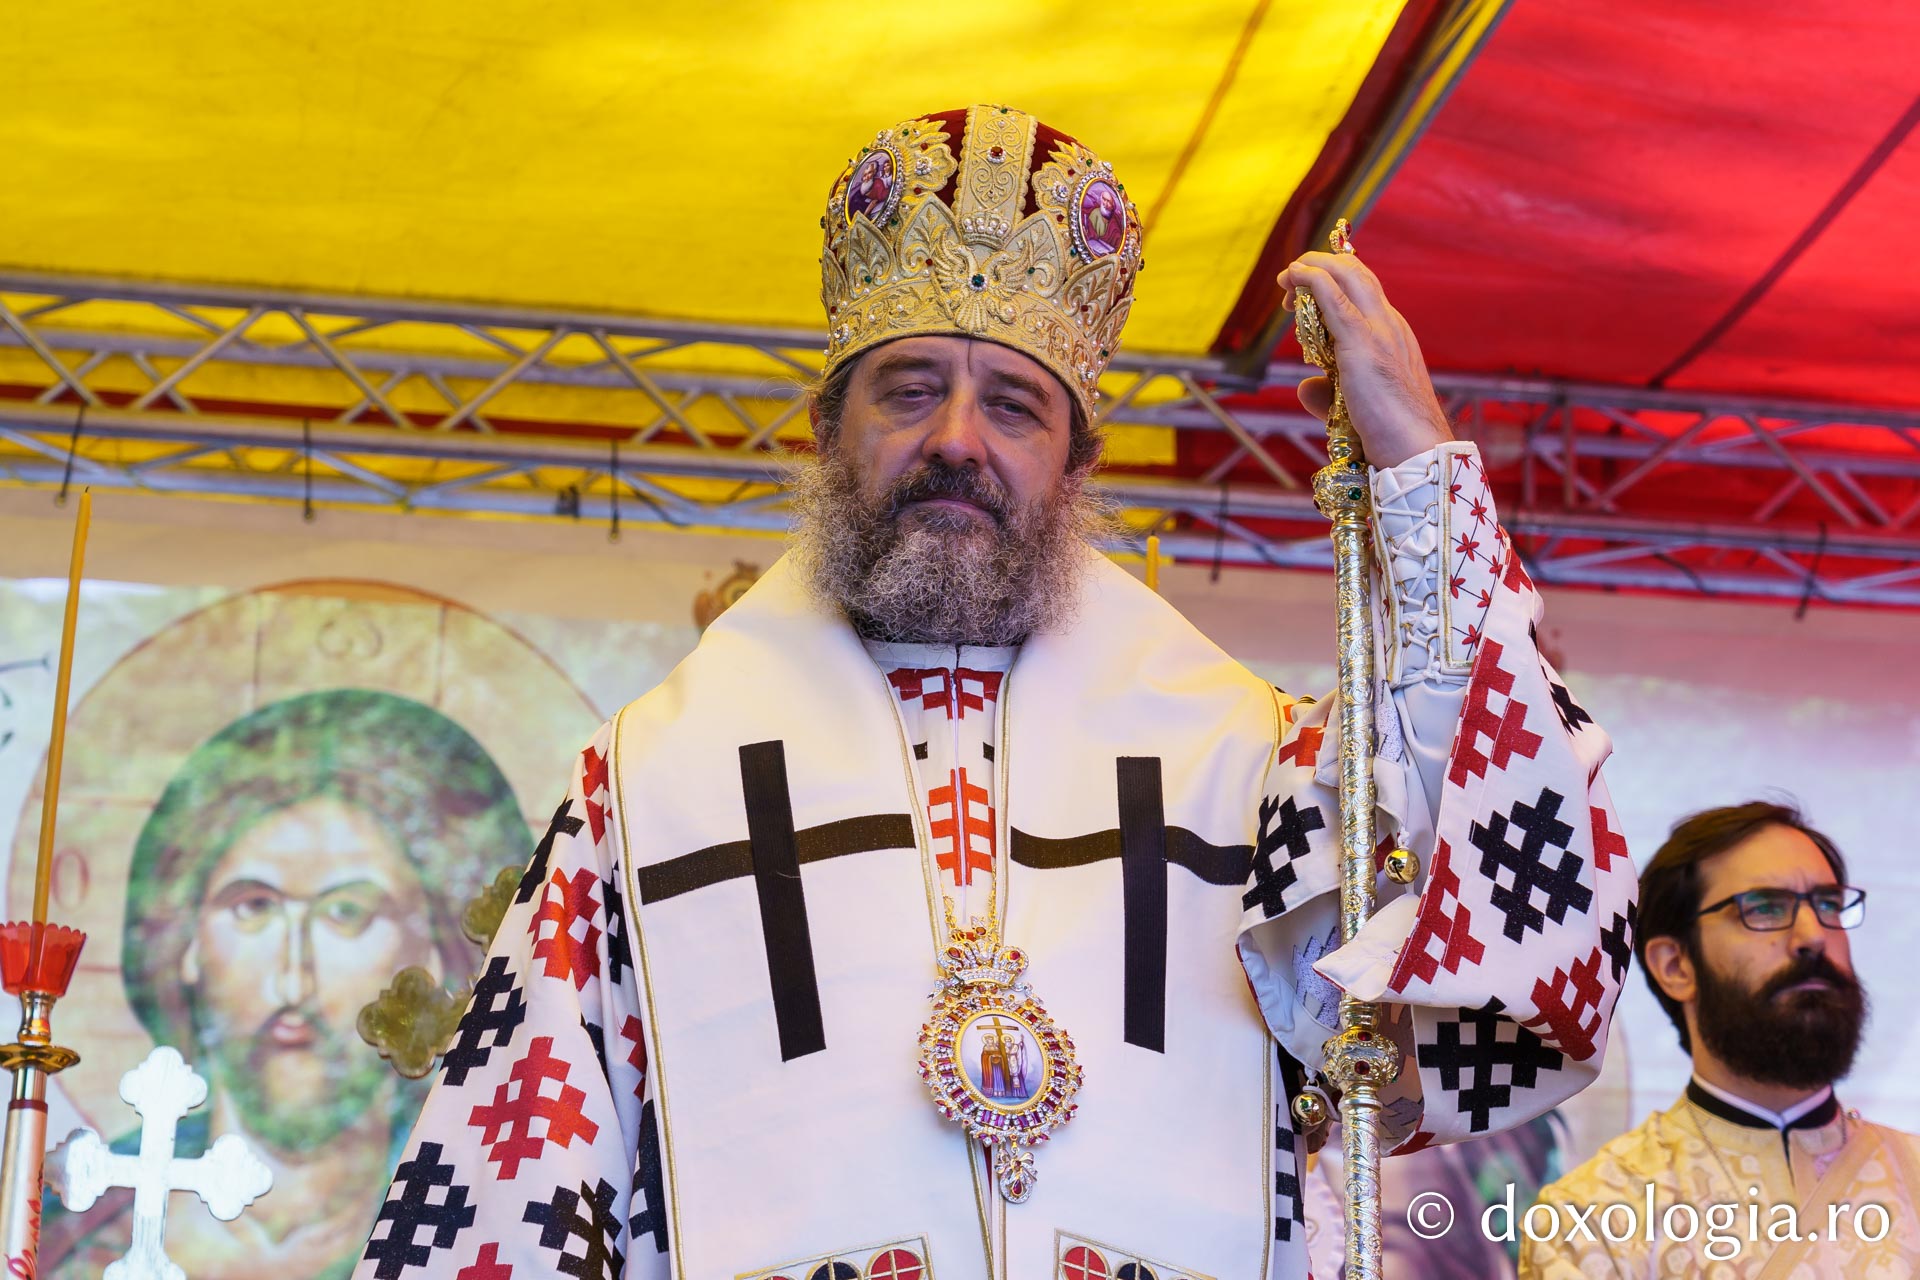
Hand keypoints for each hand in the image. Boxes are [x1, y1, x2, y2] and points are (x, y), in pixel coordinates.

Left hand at [1279, 251, 1452, 468]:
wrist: (1416, 450)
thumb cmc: (1391, 435)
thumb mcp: (1353, 408)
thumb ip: (1327, 395)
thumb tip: (1304, 388)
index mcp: (1393, 336)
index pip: (1365, 292)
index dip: (1333, 282)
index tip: (1303, 295)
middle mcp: (1390, 325)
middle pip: (1357, 274)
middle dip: (1321, 266)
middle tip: (1289, 280)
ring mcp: (1380, 331)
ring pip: (1348, 277)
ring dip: (1314, 267)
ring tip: (1287, 273)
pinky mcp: (1363, 343)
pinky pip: (1335, 299)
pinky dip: (1314, 280)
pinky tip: (1296, 275)